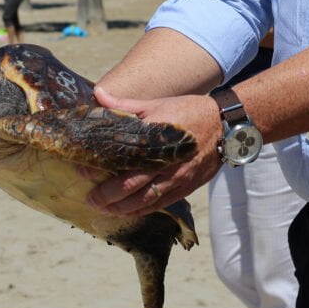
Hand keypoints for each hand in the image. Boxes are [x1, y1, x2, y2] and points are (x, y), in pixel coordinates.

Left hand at [85, 86, 222, 216]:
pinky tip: (129, 212)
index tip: (83, 170)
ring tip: (104, 210)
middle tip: (90, 200)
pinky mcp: (186, 186)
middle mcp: (166, 161)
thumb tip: (98, 95)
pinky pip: (161, 203)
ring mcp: (177, 177)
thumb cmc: (188, 112)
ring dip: (123, 208)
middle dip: (108, 196)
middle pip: (132, 185)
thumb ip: (125, 105)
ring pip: (146, 199)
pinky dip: (143, 210)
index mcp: (156, 138)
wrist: (224, 126)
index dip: (102, 167)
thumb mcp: (157, 104)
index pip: (123, 156)